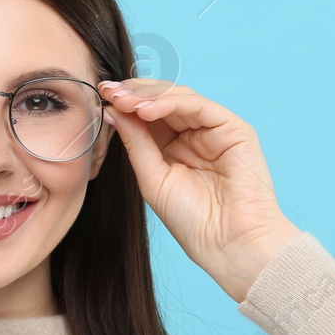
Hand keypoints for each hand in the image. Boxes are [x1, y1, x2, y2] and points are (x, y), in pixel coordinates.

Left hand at [100, 77, 301, 302]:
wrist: (227, 243)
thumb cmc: (192, 219)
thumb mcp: (152, 177)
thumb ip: (136, 141)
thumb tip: (112, 109)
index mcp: (174, 146)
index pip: (148, 114)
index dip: (124, 104)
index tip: (100, 97)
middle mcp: (195, 133)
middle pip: (162, 100)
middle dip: (133, 93)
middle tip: (108, 91)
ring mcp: (215, 129)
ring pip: (179, 97)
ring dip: (148, 96)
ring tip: (123, 100)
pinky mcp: (234, 129)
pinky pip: (199, 105)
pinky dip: (171, 103)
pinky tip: (146, 110)